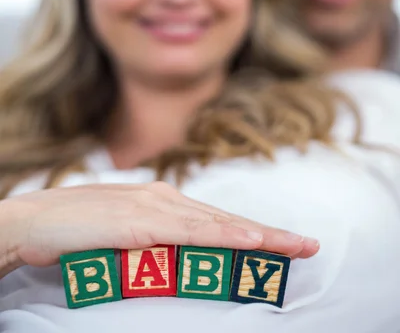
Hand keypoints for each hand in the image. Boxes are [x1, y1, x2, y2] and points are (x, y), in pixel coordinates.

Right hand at [1, 182, 318, 275]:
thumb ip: (153, 241)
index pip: (217, 220)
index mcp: (162, 202)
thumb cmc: (78, 229)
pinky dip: (223, 237)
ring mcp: (153, 208)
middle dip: (269, 234)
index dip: (252, 231)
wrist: (36, 220)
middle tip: (307, 245)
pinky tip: (248, 242)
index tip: (282, 243)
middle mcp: (165, 199)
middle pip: (226, 220)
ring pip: (216, 225)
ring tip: (292, 247)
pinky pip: (190, 233)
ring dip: (257, 236)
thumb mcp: (125, 234)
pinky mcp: (139, 222)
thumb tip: (177, 256)